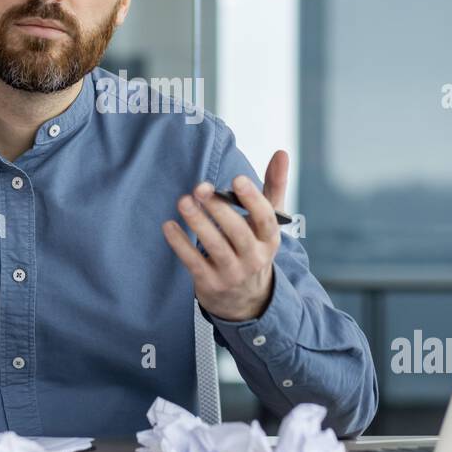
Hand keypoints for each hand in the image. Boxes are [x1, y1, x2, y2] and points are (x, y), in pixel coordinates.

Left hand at [162, 150, 289, 321]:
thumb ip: (274, 186)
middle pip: (238, 233)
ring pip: (215, 247)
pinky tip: (169, 226)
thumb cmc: (254, 246)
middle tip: (200, 187)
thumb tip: (282, 152)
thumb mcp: (267, 222)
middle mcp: (254, 258)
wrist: (246, 299)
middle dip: (219, 209)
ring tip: (184, 201)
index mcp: (270, 240)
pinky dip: (181, 244)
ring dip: (198, 223)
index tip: (237, 179)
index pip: (265, 219)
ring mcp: (232, 273)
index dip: (252, 199)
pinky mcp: (210, 283)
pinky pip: (194, 263)